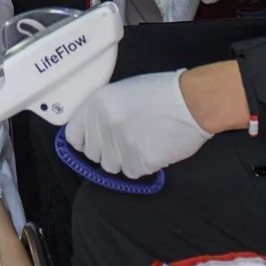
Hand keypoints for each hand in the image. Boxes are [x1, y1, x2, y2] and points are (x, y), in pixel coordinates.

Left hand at [64, 70, 211, 178]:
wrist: (191, 102)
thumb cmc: (160, 92)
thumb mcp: (122, 92)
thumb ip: (103, 112)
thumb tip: (93, 132)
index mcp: (96, 104)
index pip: (73, 135)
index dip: (84, 141)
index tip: (94, 142)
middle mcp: (103, 125)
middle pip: (93, 154)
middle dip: (108, 150)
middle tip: (128, 139)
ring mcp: (120, 145)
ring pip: (112, 166)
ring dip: (124, 159)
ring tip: (143, 142)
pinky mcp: (138, 161)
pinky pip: (132, 172)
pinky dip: (142, 165)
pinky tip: (154, 149)